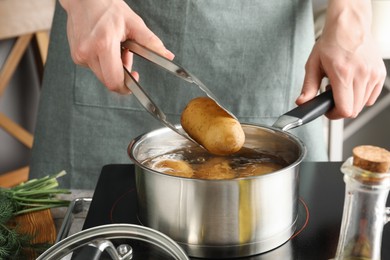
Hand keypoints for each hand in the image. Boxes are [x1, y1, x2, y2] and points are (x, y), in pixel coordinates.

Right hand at [59, 0, 173, 93]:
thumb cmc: (108, 8)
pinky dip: (104, 62)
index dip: (126, 87)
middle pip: (109, 81)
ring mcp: (79, 55)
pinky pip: (95, 68)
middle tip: (126, 55)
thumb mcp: (134, 23)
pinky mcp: (76, 56)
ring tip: (116, 47)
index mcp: (103, 44)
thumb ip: (151, 42)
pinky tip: (105, 46)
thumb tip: (167, 56)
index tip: (134, 80)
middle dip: (121, 75)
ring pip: (102, 75)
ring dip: (113, 67)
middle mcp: (88, 52)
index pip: (114, 80)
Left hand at [296, 0, 385, 118]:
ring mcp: (373, 74)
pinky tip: (351, 84)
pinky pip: (371, 97)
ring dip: (350, 101)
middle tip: (330, 95)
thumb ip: (308, 87)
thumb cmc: (331, 42)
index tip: (327, 111)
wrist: (349, 26)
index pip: (344, 109)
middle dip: (340, 108)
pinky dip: (361, 96)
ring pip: (363, 105)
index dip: (333, 115)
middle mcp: (361, 75)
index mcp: (343, 73)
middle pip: (354, 110)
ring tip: (340, 87)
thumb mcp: (313, 64)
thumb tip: (302, 102)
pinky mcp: (380, 74)